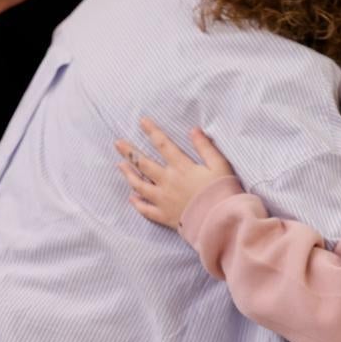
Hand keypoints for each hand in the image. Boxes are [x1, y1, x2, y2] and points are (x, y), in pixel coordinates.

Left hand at [115, 117, 238, 228]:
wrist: (220, 220)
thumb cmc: (222, 191)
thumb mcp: (219, 165)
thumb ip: (205, 147)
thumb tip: (194, 130)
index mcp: (181, 167)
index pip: (163, 145)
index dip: (152, 132)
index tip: (142, 121)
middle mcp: (168, 181)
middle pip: (144, 164)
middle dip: (129, 152)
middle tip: (118, 143)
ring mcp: (163, 200)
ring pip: (140, 185)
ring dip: (129, 175)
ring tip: (120, 166)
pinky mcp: (164, 216)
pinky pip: (146, 209)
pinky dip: (137, 203)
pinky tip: (131, 198)